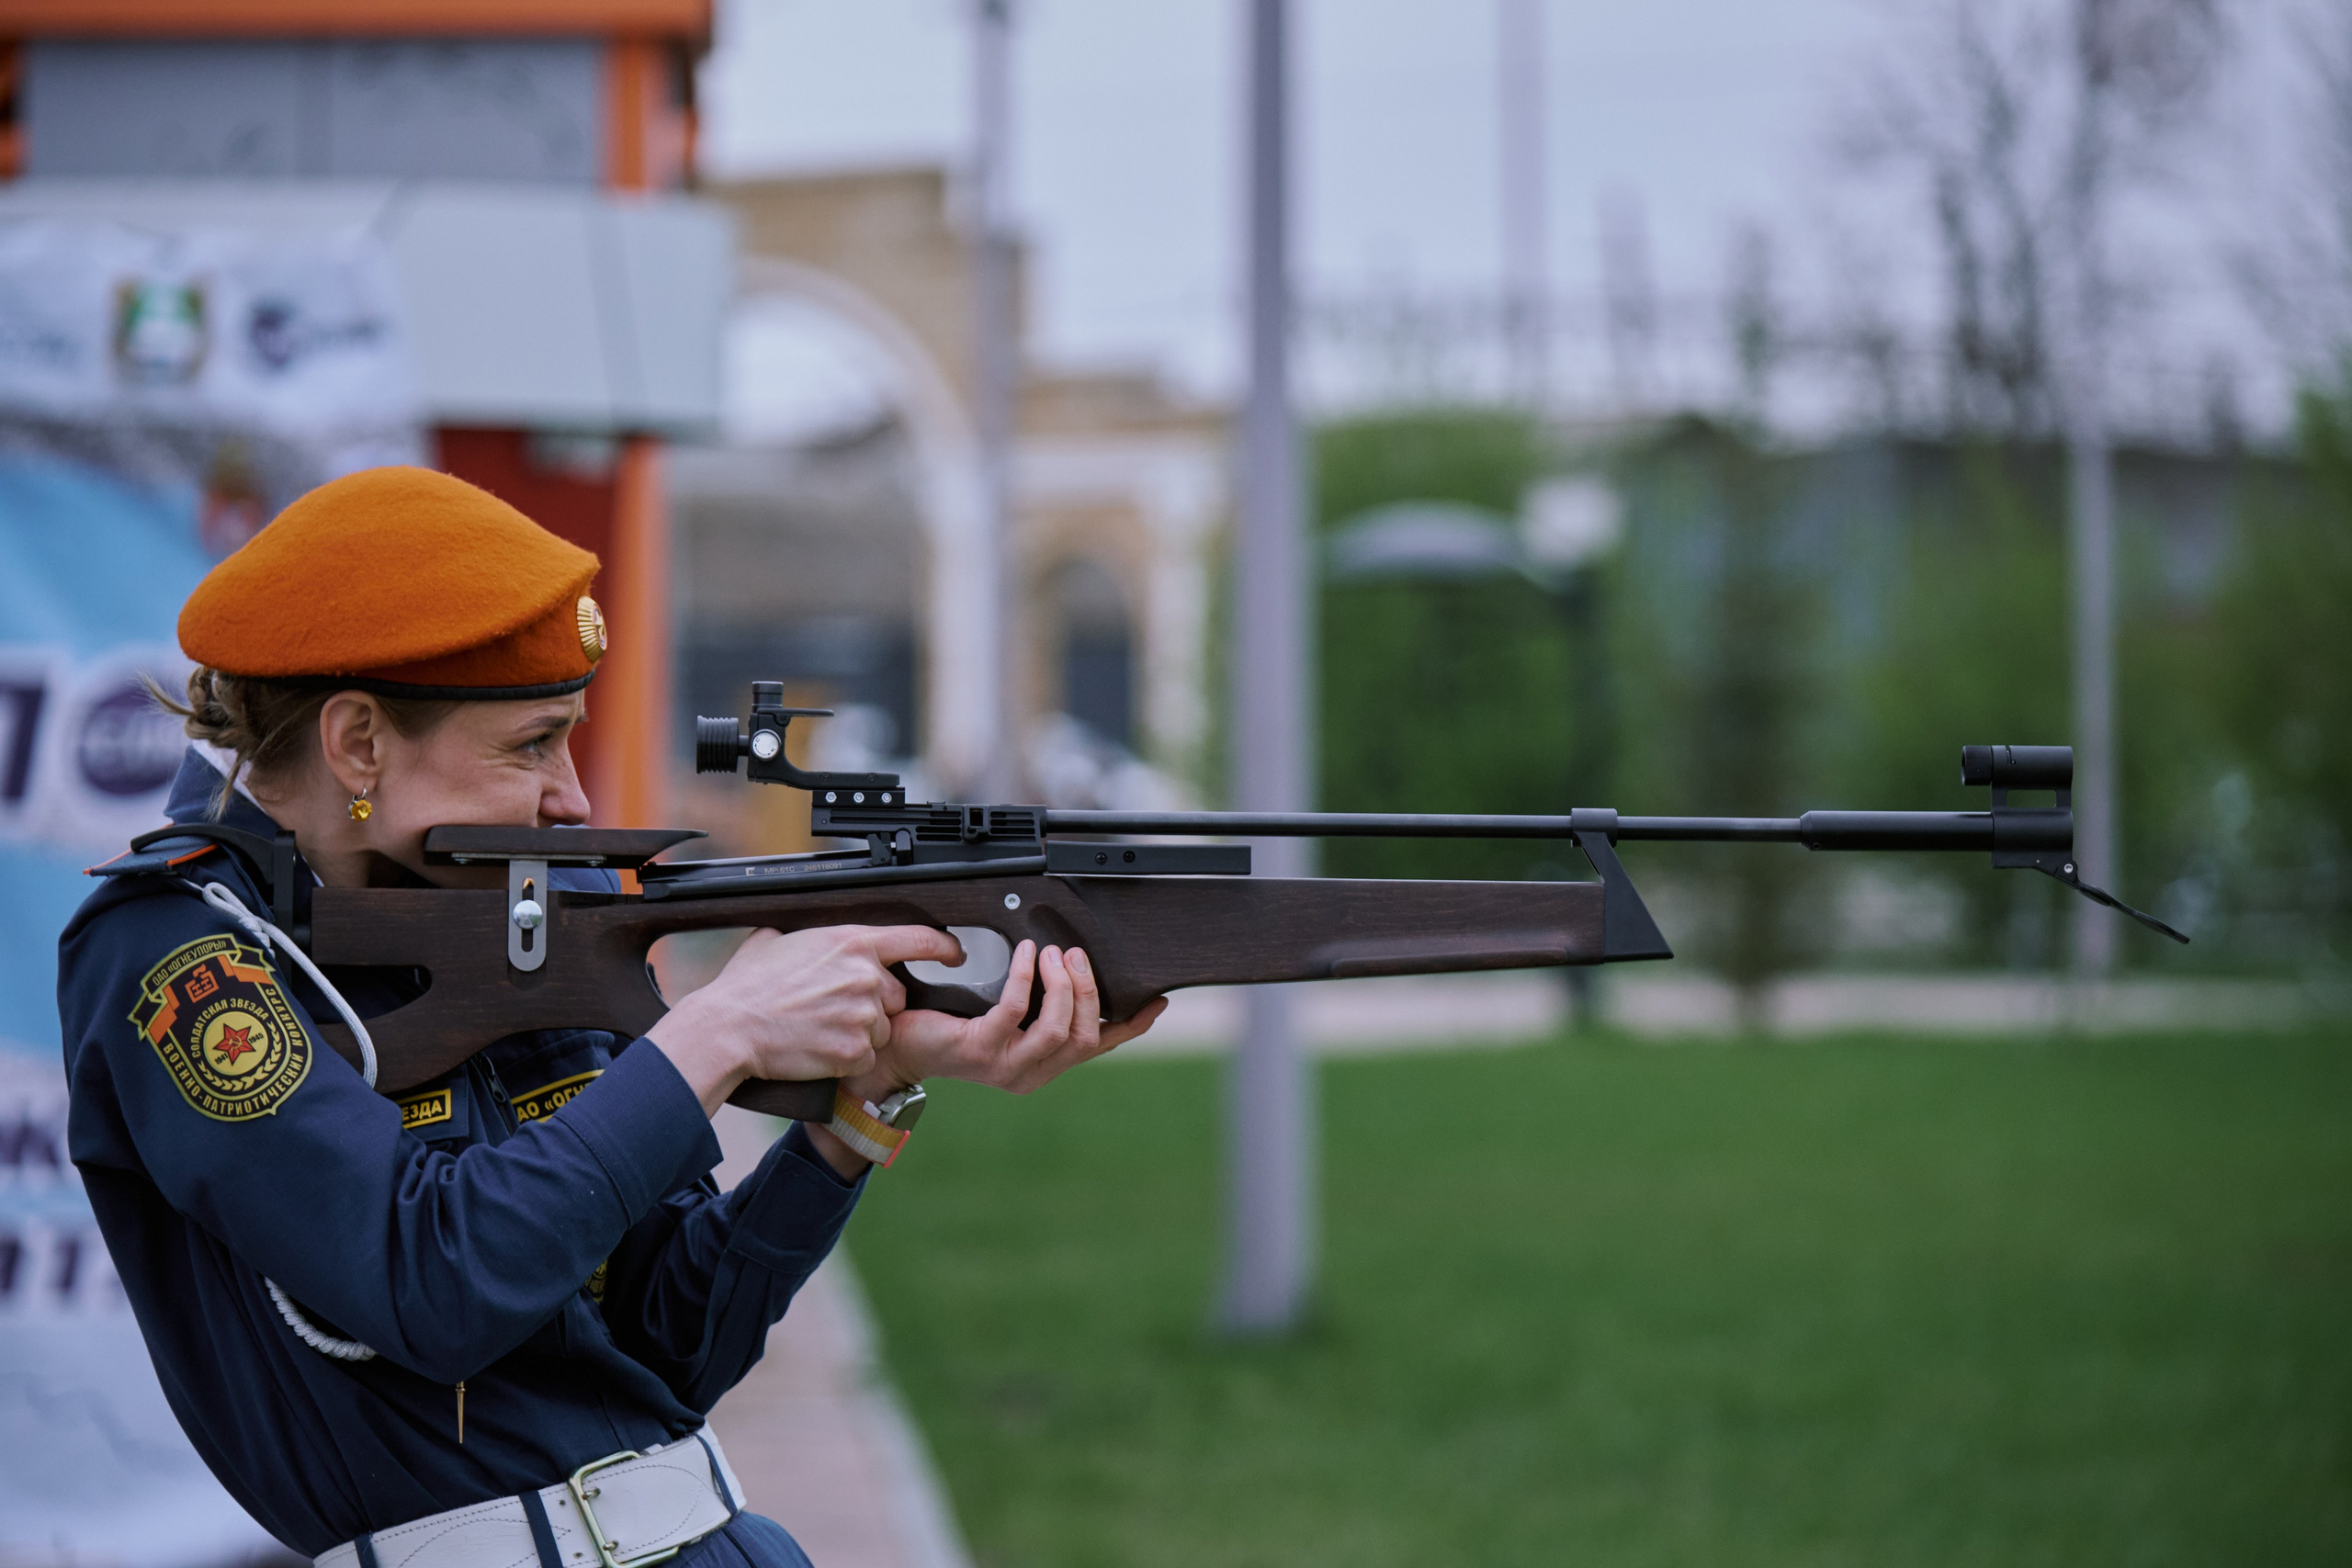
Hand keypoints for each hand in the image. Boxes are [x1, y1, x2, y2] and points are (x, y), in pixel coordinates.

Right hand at [648, 924, 963, 1113]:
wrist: (729, 1029)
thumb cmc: (746, 987)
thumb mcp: (774, 941)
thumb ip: (805, 936)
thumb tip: (801, 935)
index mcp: (852, 942)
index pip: (917, 939)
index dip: (943, 947)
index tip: (954, 954)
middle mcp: (865, 976)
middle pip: (896, 996)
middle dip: (874, 1005)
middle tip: (832, 1010)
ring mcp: (863, 1015)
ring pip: (881, 1029)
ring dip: (859, 1034)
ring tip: (819, 1029)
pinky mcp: (856, 1051)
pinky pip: (866, 1057)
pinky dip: (847, 1059)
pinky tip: (818, 1049)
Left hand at [847, 941, 1168, 1101]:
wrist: (896, 1045)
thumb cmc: (947, 1024)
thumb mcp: (1003, 1016)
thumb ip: (1037, 1006)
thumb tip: (1071, 968)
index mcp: (1042, 1066)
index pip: (1099, 1048)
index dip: (1131, 1027)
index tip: (1156, 1002)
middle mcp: (1030, 1074)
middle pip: (1085, 1037)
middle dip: (1089, 991)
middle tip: (1074, 955)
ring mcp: (1006, 1067)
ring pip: (1058, 1030)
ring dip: (1062, 985)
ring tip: (1052, 953)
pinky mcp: (979, 1050)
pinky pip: (1015, 1010)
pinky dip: (1024, 977)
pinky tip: (1023, 955)